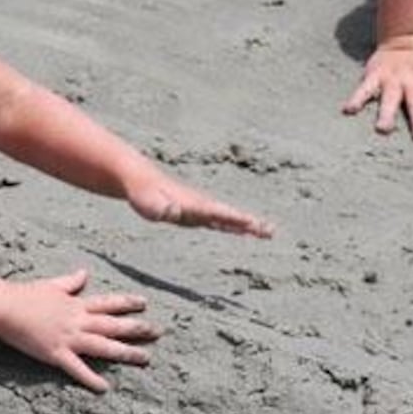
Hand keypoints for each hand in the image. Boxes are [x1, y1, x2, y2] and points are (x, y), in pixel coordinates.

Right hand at [0, 269, 159, 392]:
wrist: (6, 308)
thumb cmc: (25, 295)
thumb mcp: (52, 285)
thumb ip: (70, 282)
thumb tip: (84, 272)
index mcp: (76, 305)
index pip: (108, 302)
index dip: (127, 302)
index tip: (144, 303)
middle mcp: (78, 321)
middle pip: (113, 325)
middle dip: (137, 328)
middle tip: (158, 332)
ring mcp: (69, 338)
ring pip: (103, 346)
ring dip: (125, 352)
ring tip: (145, 358)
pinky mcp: (56, 354)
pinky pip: (77, 368)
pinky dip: (91, 378)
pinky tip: (105, 387)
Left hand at [126, 170, 274, 237]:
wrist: (140, 181)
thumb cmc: (142, 194)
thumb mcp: (148, 204)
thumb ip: (161, 209)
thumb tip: (173, 213)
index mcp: (193, 204)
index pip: (218, 213)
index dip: (235, 219)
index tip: (253, 224)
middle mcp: (201, 206)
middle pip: (230, 216)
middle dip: (251, 224)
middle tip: (272, 231)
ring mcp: (200, 209)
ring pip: (229, 219)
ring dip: (248, 226)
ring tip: (268, 232)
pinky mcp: (196, 214)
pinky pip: (221, 222)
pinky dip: (235, 227)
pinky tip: (245, 232)